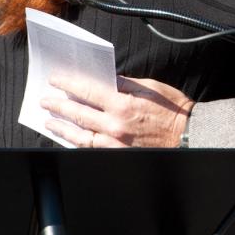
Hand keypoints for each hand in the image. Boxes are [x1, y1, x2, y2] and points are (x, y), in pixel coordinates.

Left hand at [41, 72, 192, 148]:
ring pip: (81, 136)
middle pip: (78, 114)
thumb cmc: (173, 110)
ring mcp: (116, 143)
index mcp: (122, 104)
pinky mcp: (119, 155)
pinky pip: (92, 150)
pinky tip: (70, 139)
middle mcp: (115, 125)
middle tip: (45, 101)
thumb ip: (124, 83)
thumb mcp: (150, 87)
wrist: (190, 136)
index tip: (55, 80)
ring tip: (49, 122)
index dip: (68, 84)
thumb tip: (105, 79)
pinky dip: (78, 144)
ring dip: (62, 128)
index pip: (87, 91)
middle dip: (58, 106)